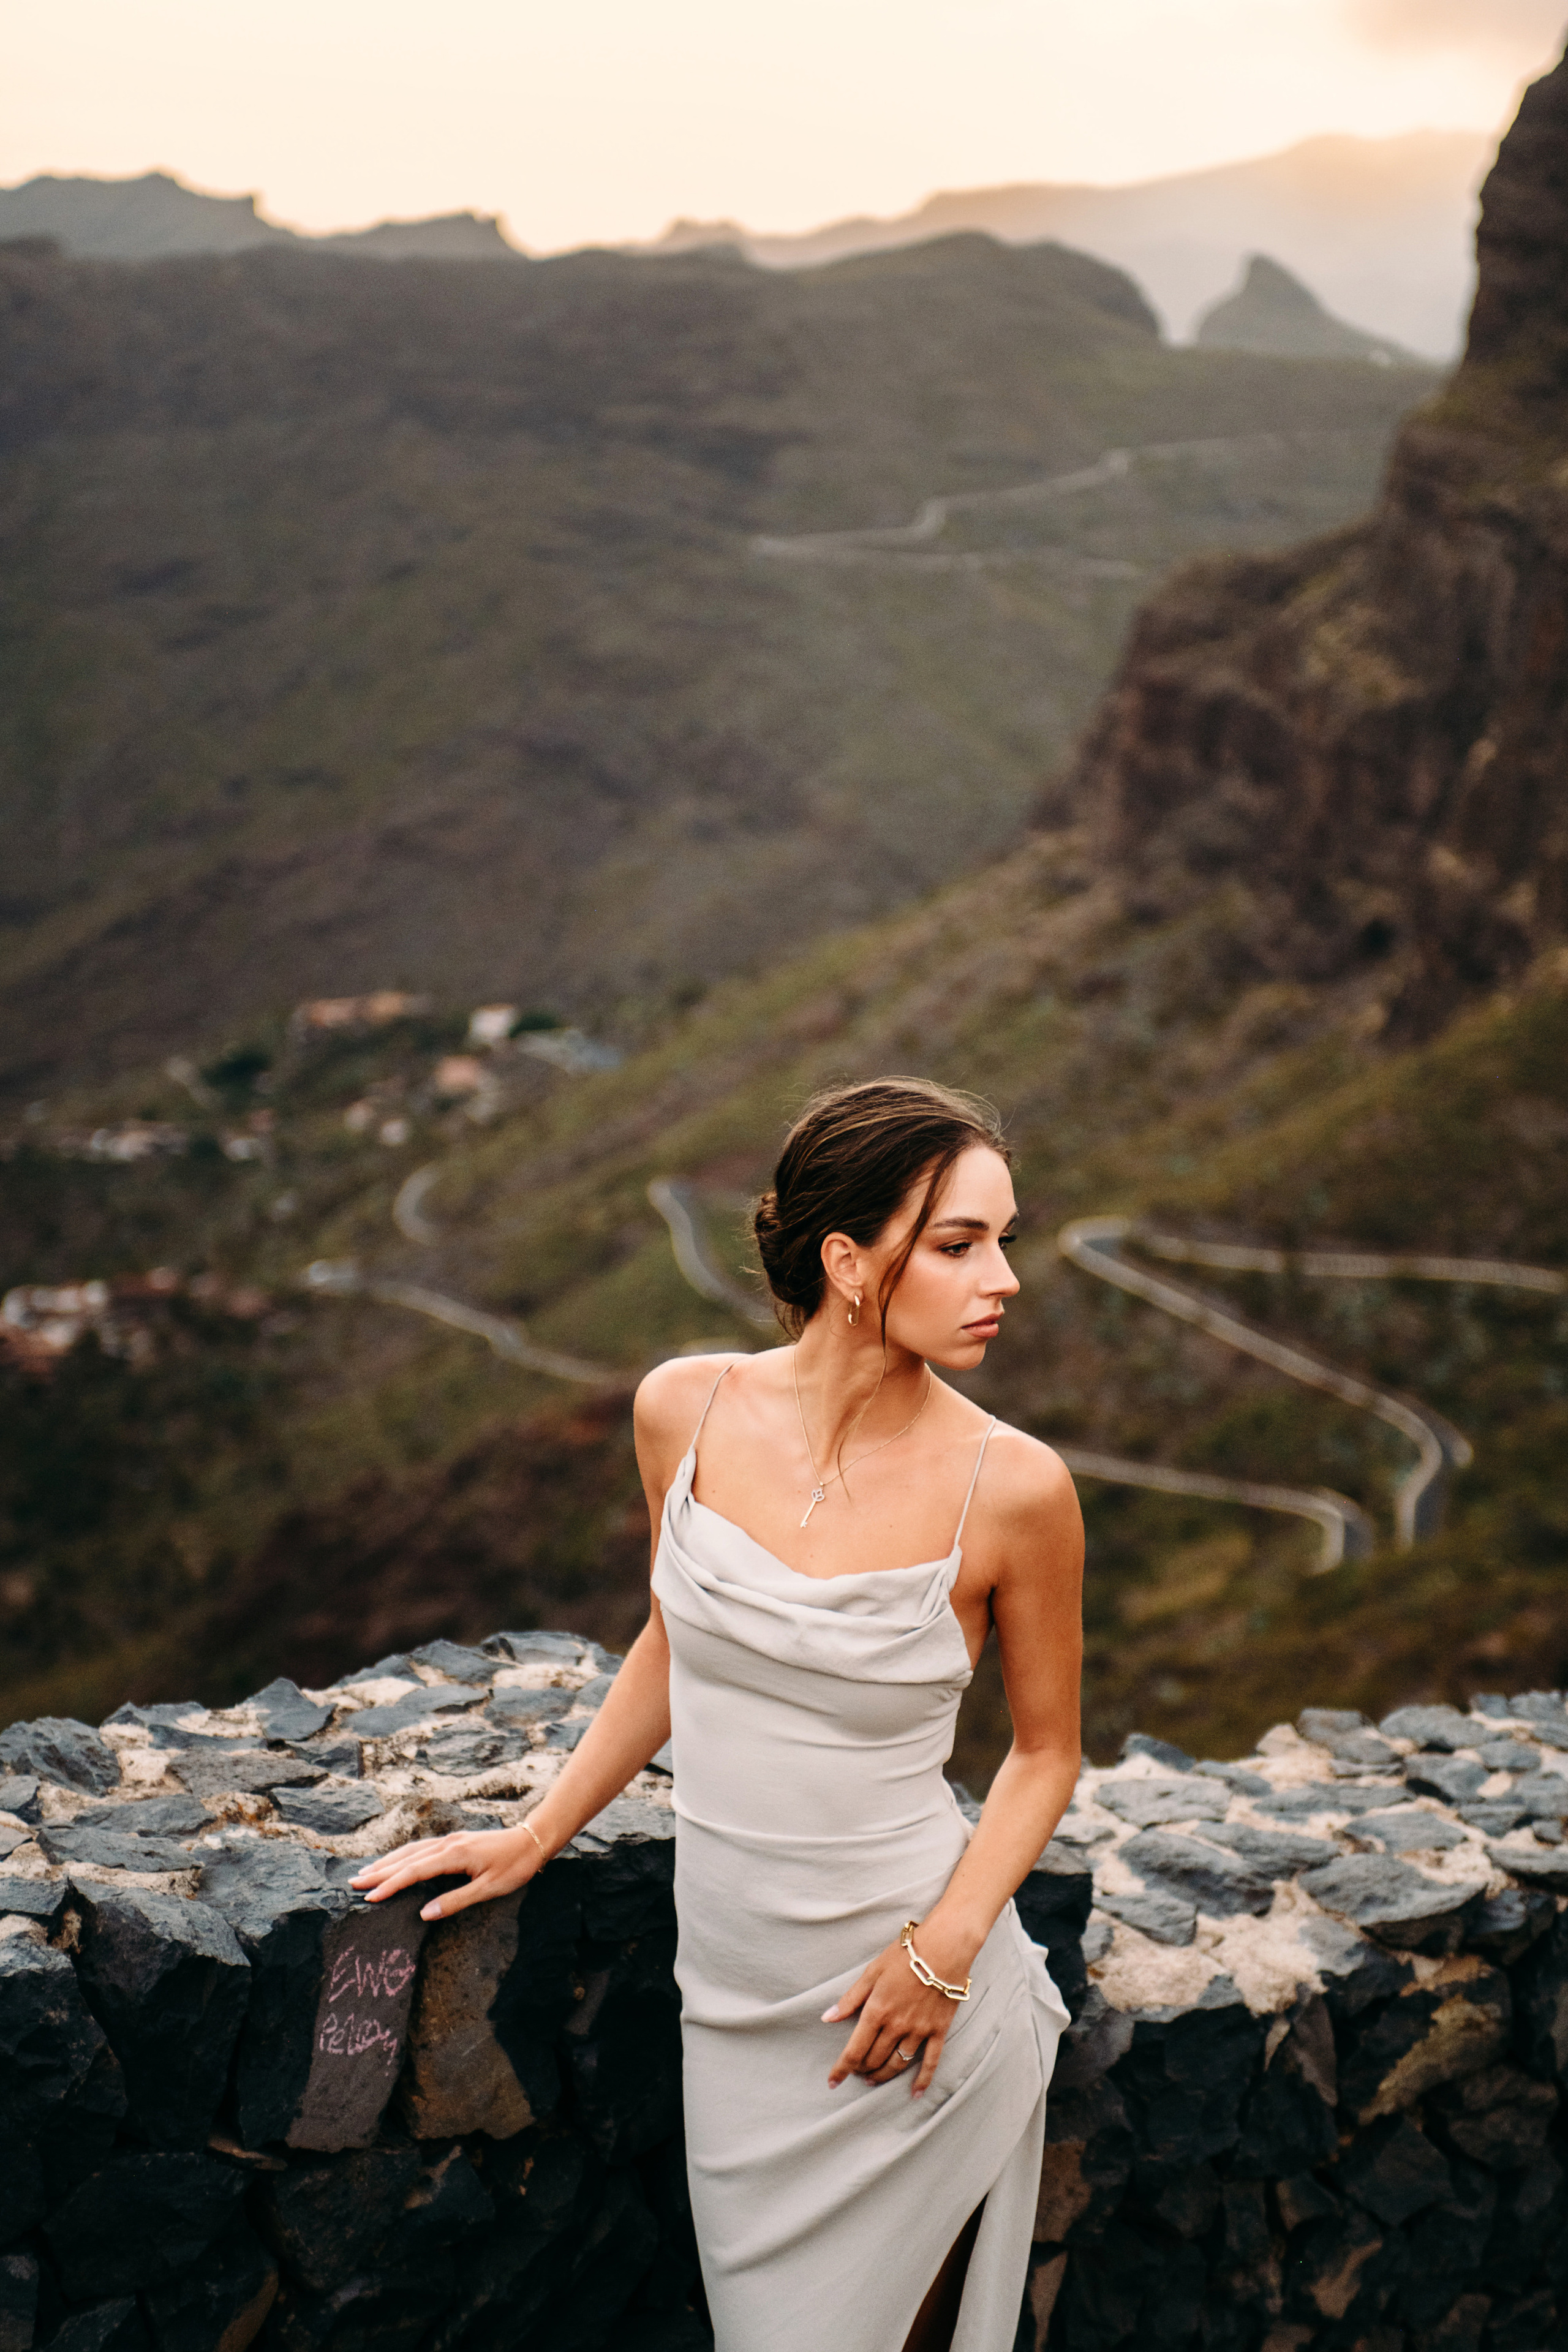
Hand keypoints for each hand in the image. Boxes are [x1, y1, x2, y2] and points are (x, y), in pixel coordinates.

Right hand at [350, 1825, 543, 1921]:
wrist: (532, 1840)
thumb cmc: (514, 1867)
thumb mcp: (488, 1889)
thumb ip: (455, 1901)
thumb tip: (424, 1914)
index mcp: (453, 1855)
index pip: (413, 1871)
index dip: (390, 1885)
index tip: (369, 1898)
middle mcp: (447, 1843)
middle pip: (406, 1858)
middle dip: (379, 1871)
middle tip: (353, 1883)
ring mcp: (450, 1840)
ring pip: (411, 1850)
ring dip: (387, 1861)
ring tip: (366, 1872)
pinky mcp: (455, 1841)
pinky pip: (421, 1847)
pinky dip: (403, 1855)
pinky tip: (396, 1861)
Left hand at [824, 1931, 965, 2097]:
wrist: (944, 1947)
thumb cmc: (905, 1955)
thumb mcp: (872, 1972)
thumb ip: (850, 1998)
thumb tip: (827, 2018)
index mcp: (876, 2011)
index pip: (854, 2050)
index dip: (841, 2069)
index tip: (832, 2082)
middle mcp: (896, 2026)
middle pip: (874, 2059)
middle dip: (861, 2069)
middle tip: (856, 2071)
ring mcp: (919, 2031)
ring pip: (897, 2064)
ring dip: (883, 2075)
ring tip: (873, 2080)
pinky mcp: (938, 2031)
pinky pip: (930, 2062)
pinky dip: (922, 2080)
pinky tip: (915, 2094)